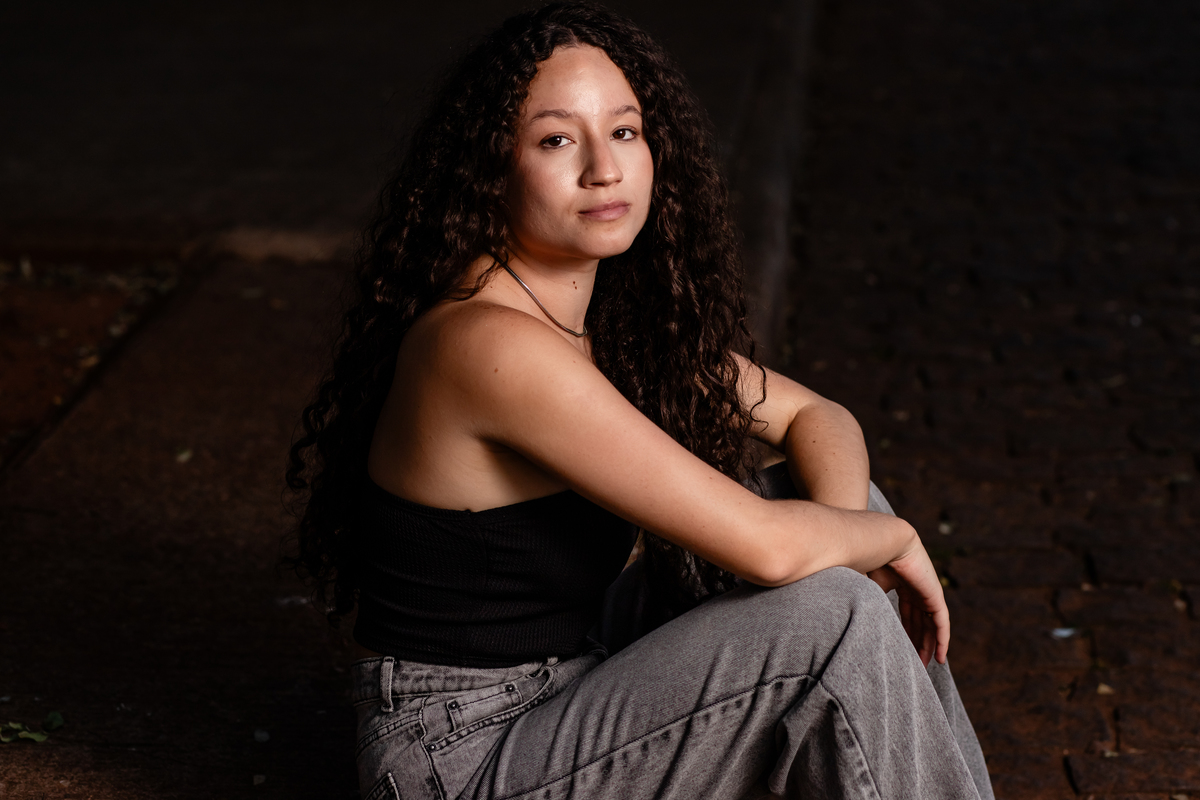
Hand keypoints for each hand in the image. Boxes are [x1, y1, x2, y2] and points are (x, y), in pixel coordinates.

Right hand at [867, 540, 948, 666]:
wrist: (884, 540)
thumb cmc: (868, 558)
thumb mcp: (866, 585)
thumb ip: (867, 600)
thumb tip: (854, 618)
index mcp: (900, 583)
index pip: (907, 613)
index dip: (905, 631)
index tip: (901, 649)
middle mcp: (916, 588)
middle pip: (919, 621)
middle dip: (916, 642)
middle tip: (914, 664)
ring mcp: (927, 591)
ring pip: (931, 625)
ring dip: (928, 645)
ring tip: (924, 665)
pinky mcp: (935, 595)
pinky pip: (941, 623)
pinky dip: (942, 640)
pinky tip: (940, 656)